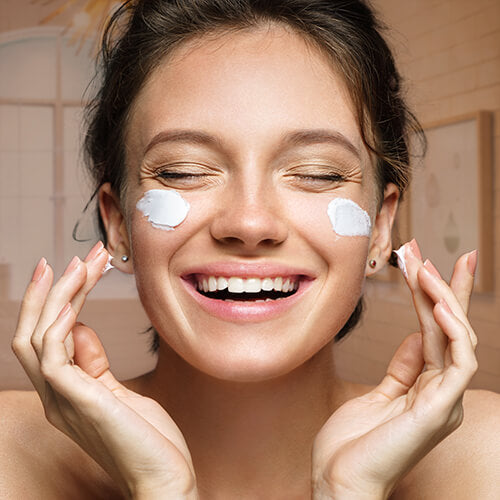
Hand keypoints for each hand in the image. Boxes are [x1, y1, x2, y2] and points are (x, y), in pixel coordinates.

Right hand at [12, 242, 197, 499]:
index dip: (57, 301)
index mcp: (66, 391)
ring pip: (38, 338)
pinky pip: (52, 357)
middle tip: (72, 257)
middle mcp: (55, 395)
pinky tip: (73, 303)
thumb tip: (80, 328)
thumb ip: (94, 363)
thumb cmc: (147, 437)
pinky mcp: (76, 402)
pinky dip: (58, 325)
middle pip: (33, 333)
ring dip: (58, 297)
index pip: (48, 337)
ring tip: (81, 265)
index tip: (77, 269)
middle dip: (50, 291)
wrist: (163, 479)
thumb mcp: (119, 392)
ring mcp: (61, 400)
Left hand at [311, 240, 477, 498]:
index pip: (438, 331)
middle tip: (424, 251)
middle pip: (450, 328)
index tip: (427, 263)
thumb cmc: (353, 441)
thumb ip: (404, 367)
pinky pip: (458, 365)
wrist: (339, 480)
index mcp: (429, 386)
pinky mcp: (439, 411)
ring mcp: (444, 401)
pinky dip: (452, 333)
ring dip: (441, 299)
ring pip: (457, 339)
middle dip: (443, 287)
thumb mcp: (380, 393)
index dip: (437, 296)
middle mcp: (443, 391)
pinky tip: (437, 307)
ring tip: (422, 269)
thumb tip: (417, 336)